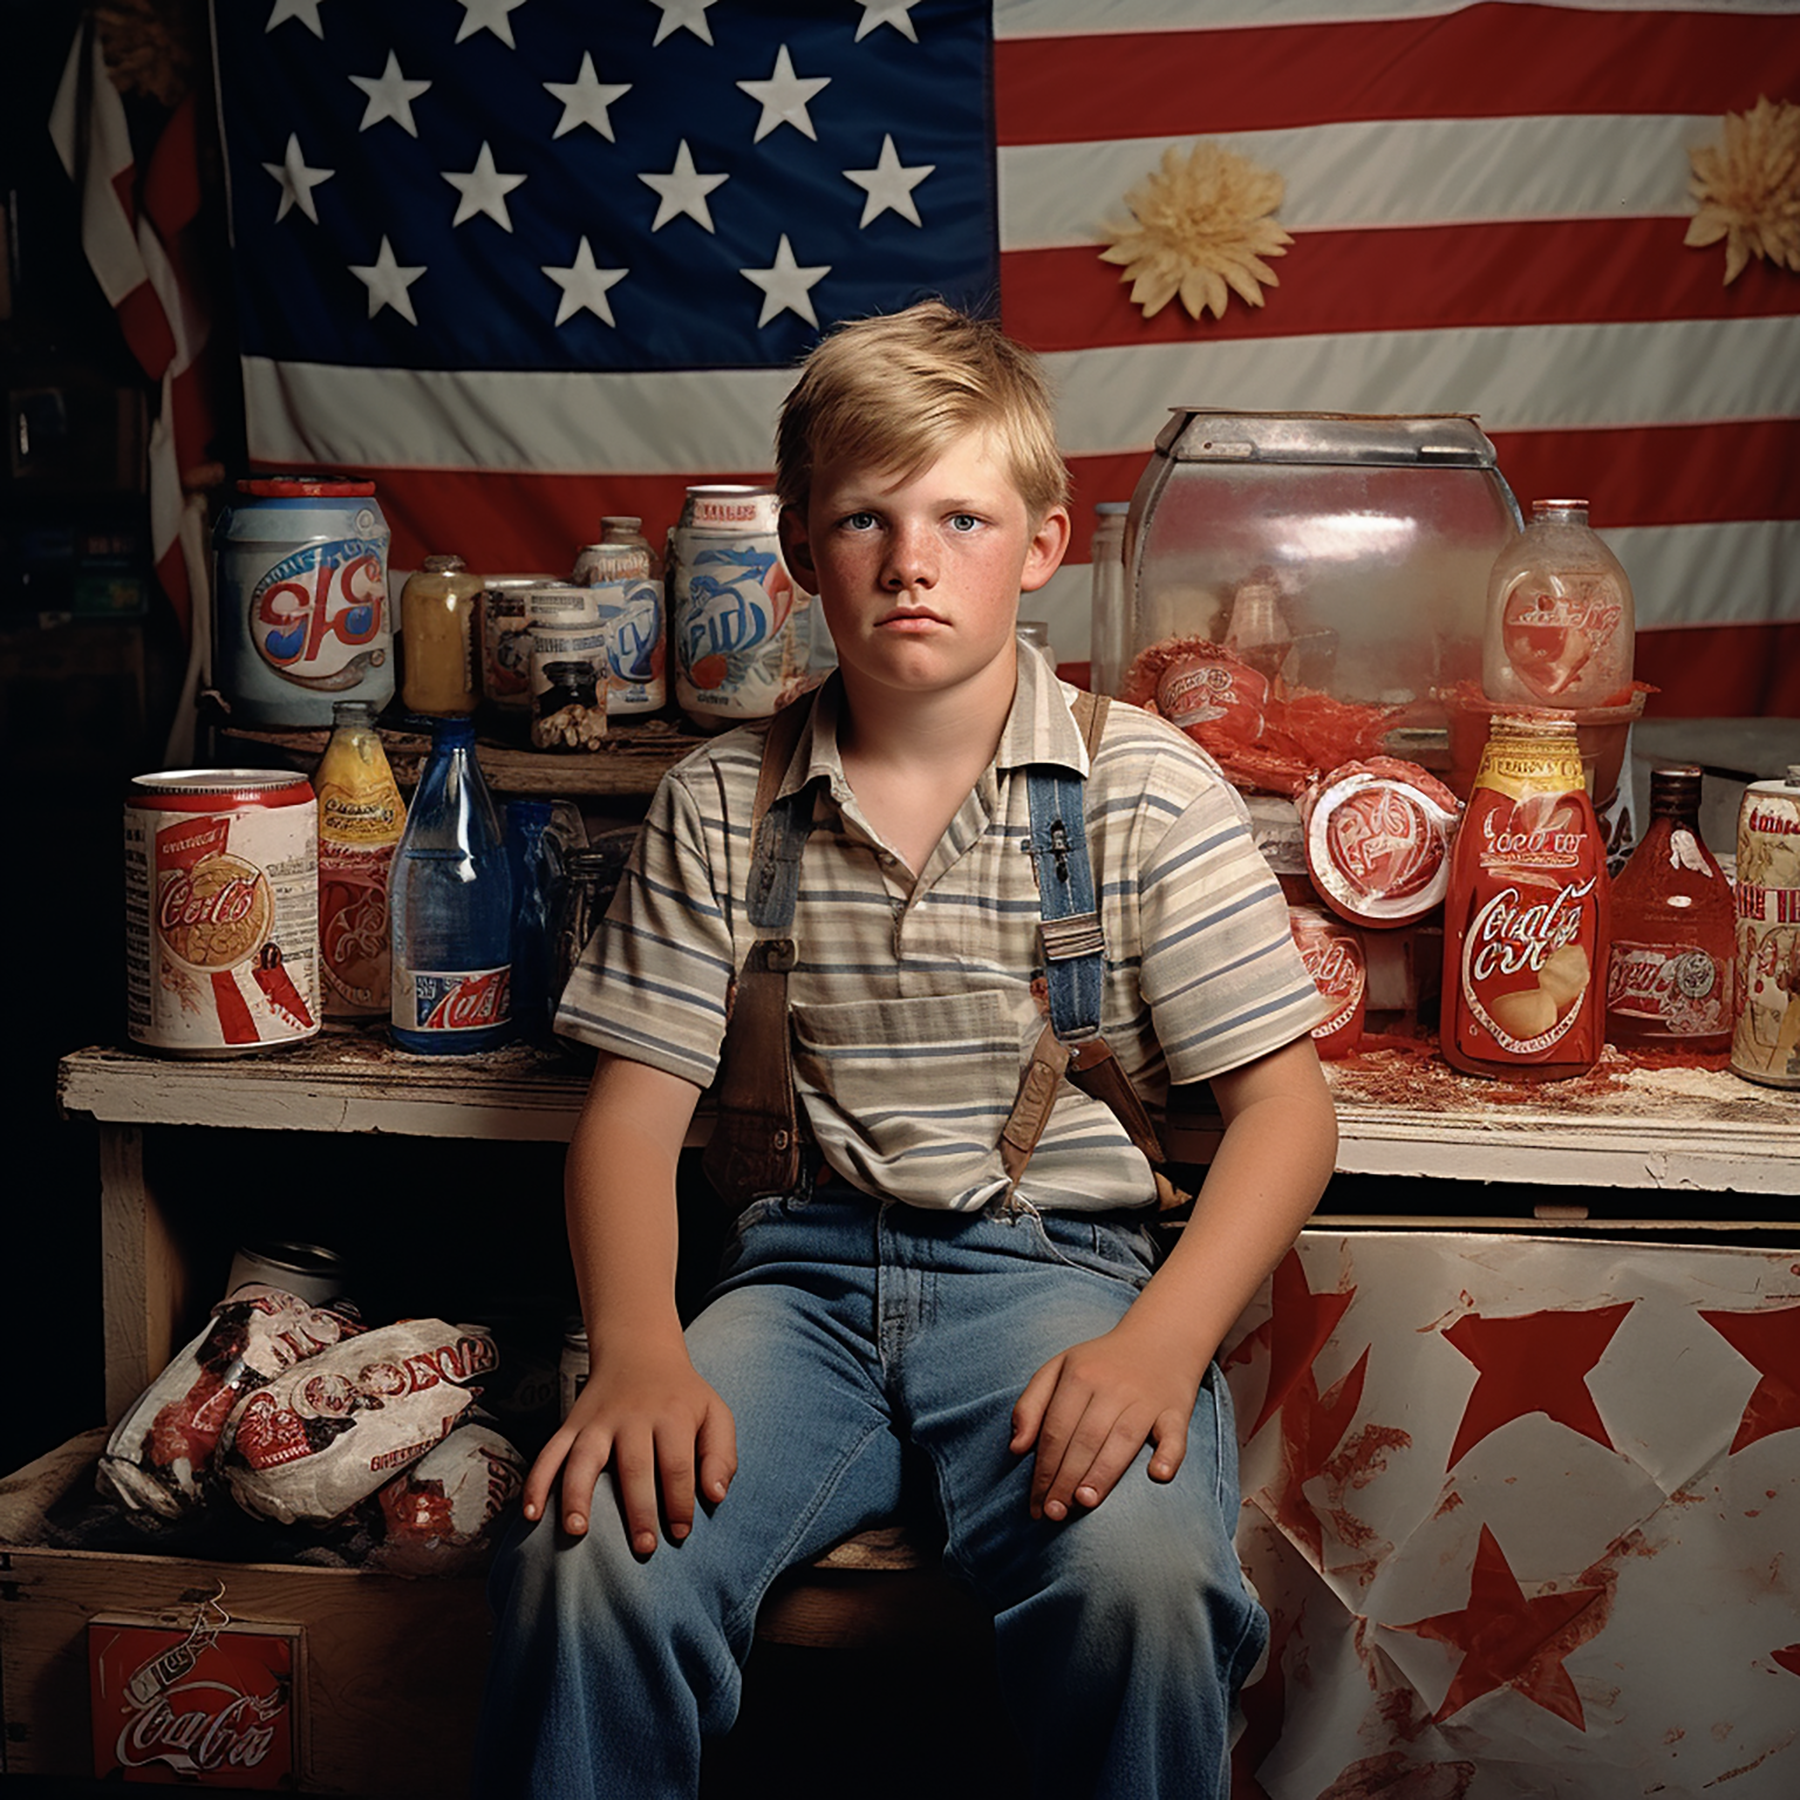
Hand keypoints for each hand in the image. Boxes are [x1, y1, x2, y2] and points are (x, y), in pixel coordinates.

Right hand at [521, 1338, 736, 1555]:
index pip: (677, 1464)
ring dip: (577, 1494)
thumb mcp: (715, 1413)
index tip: (680, 1534)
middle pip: (634, 1465)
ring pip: (583, 1457)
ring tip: (576, 1531)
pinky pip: (549, 1452)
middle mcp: (632, 1417)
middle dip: (638, 1509)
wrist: (639, 1350)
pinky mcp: (572, 1424)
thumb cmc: (682, 1395)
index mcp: (672, 1415)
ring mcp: (598, 1421)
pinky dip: (537, 1481)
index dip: (680, 1501)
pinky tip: (530, 1513)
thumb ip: (722, 1454)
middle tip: (643, 1547)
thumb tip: (716, 1496)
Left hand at [1008, 1316, 1204, 1521]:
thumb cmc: (1100, 1363)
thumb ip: (1031, 1404)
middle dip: (1066, 1479)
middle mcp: (1112, 1387)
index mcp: (1079, 1375)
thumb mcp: (1058, 1368)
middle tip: (1054, 1514)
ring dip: (1102, 1474)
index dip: (1043, 1468)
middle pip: (1085, 1439)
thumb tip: (1016, 1448)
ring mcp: (1146, 1399)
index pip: (1056, 1429)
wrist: (1160, 1339)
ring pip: (1122, 1441)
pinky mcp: (1176, 1411)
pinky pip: (1174, 1435)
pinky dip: (1168, 1455)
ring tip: (1083, 1503)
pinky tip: (1158, 1475)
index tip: (1036, 1502)